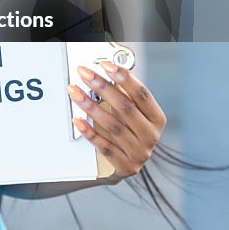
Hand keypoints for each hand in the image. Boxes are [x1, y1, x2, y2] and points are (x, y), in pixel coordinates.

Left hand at [68, 61, 166, 178]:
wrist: (125, 163)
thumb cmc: (126, 130)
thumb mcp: (129, 112)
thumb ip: (122, 93)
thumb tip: (106, 70)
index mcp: (156, 118)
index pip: (142, 95)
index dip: (124, 78)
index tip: (105, 64)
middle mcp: (151, 135)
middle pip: (125, 108)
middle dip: (102, 87)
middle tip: (84, 74)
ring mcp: (140, 153)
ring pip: (113, 126)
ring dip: (90, 106)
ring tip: (74, 92)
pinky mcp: (126, 166)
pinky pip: (105, 147)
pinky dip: (90, 132)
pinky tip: (77, 120)